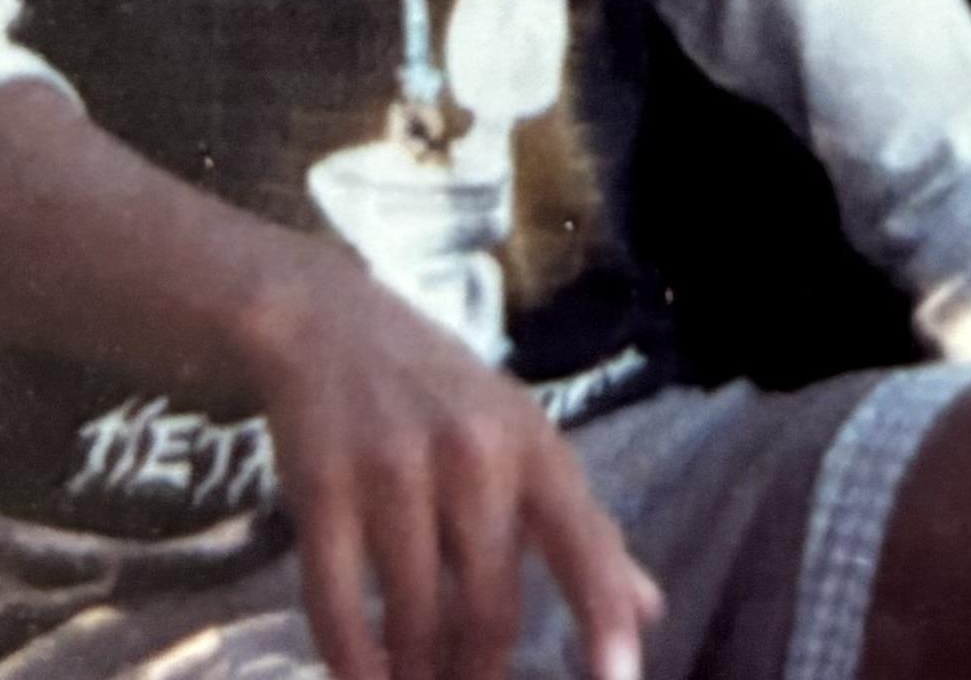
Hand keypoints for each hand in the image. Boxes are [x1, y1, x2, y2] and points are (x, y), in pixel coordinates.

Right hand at [239, 248, 660, 679]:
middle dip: (480, 672)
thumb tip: (647, 611)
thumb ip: (581, 529)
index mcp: (536, 447)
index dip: (604, 619)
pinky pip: (336, 605)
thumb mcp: (524, 440)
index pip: (586, 543)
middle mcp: (474, 456)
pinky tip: (361, 679)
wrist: (332, 326)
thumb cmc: (445, 394)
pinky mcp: (323, 490)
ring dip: (416, 675)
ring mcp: (394, 471)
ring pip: (415, 615)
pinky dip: (351, 660)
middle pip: (489, 604)